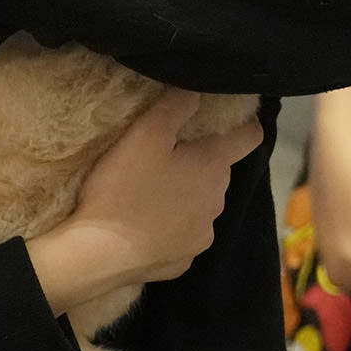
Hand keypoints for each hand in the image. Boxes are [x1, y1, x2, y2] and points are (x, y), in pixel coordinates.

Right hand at [27, 90, 263, 312]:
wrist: (100, 254)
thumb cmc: (124, 188)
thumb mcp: (144, 135)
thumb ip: (174, 107)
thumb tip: (199, 89)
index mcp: (213, 166)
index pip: (249, 137)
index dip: (245, 125)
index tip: (232, 120)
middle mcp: (218, 200)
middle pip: (218, 174)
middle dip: (198, 165)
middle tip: (164, 161)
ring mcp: (203, 235)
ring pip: (200, 207)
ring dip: (184, 199)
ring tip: (149, 198)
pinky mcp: (184, 261)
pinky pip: (182, 239)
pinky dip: (169, 231)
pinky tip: (144, 229)